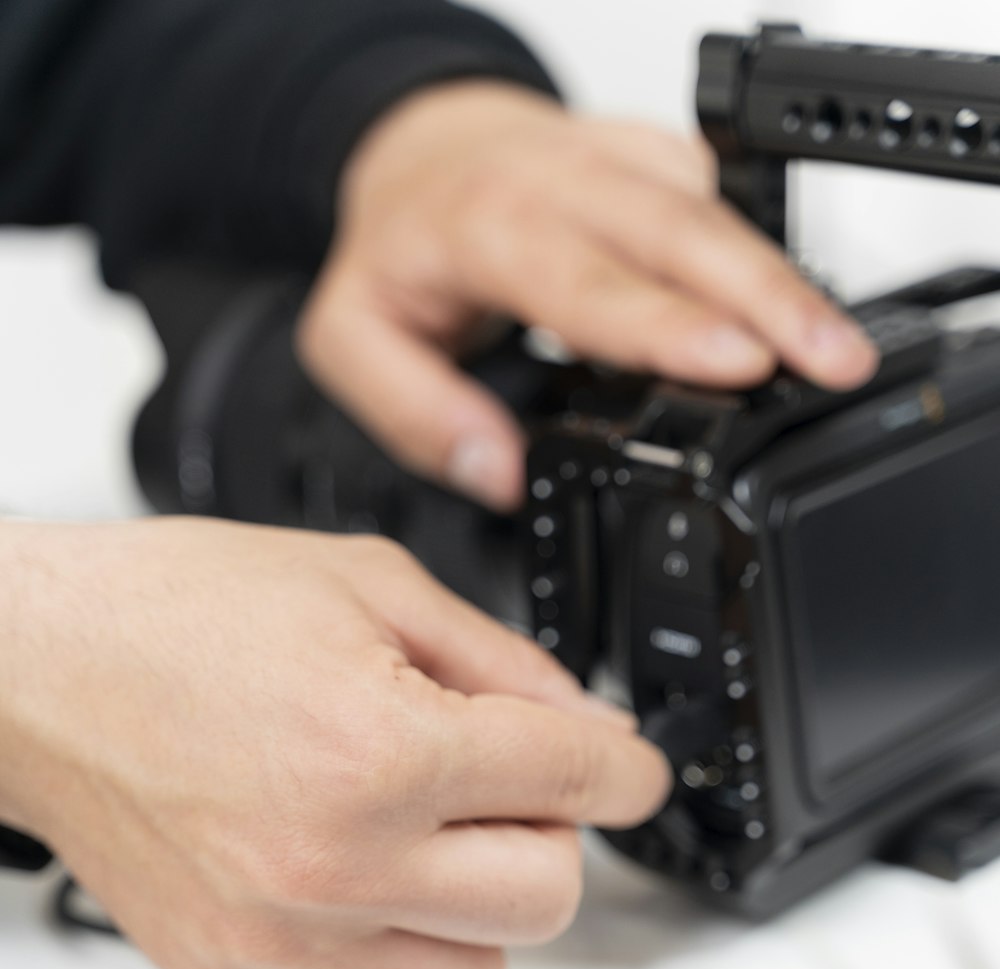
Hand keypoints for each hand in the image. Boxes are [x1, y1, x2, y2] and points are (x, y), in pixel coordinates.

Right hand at [0, 519, 667, 968]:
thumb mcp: (361, 584)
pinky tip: (353, 869)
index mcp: (381, 749)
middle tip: (511, 791)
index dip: (627, 771)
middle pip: (548, 900)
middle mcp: (337, 863)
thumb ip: (496, 660)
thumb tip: (584, 723)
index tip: (630, 772)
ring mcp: (287, 937)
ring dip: (482, 909)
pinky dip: (394, 940)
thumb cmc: (168, 619)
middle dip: (552, 837)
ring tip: (431, 841)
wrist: (33, 675)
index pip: (576, 782)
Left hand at [297, 82, 878, 510]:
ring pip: (715, 210)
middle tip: (834, 364)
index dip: (669, 323)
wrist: (418, 149)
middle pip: (681, 230)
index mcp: (486, 225)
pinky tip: (797, 309)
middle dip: (771, 298)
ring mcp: (617, 161)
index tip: (740, 365)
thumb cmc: (397, 247)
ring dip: (784, 279)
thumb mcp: (352, 341)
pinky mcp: (655, 159)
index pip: (588, 278)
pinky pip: (720, 197)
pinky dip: (763, 253)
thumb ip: (415, 414)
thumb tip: (496, 475)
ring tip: (839, 352)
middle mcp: (561, 181)